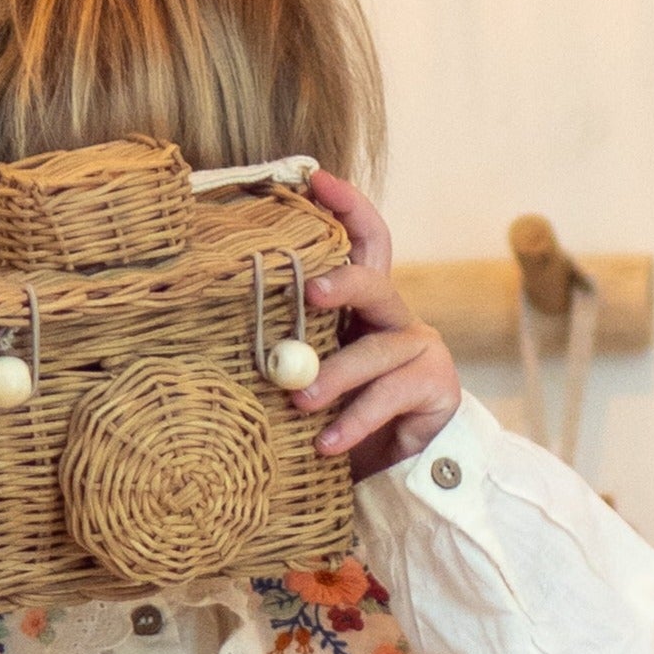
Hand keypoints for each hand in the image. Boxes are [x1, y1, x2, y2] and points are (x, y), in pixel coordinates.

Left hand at [294, 171, 461, 480]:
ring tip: (300, 402)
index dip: (347, 206)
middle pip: (374, 283)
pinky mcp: (436, 386)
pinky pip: (389, 397)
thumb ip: (289, 350)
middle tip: (308, 292)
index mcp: (363, 307)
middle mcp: (395, 319)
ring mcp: (420, 350)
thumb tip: (218, 321)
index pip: (364, 242)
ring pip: (376, 351)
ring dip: (335, 376)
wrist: (397, 475)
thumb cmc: (339, 418)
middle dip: (341, 282)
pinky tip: (326, 444)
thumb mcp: (312, 376)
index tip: (316, 178)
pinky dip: (354, 422)